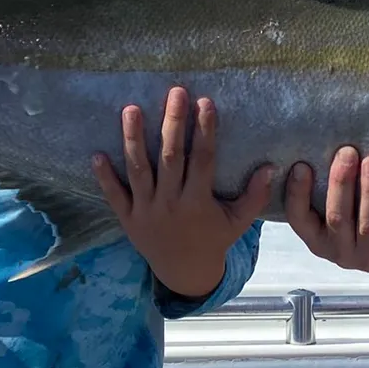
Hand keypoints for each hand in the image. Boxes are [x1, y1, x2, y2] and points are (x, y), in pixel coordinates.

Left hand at [92, 86, 273, 299]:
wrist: (184, 274)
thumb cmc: (213, 240)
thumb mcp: (238, 222)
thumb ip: (255, 196)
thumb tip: (271, 167)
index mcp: (198, 203)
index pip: (203, 161)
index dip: (205, 131)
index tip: (205, 102)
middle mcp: (171, 204)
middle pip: (170, 158)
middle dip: (173, 124)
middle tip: (174, 92)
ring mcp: (146, 211)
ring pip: (138, 170)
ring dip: (133, 139)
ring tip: (130, 109)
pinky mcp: (127, 219)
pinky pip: (114, 196)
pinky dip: (105, 177)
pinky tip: (97, 153)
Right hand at [286, 146, 368, 275]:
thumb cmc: (368, 209)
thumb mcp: (346, 201)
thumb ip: (334, 183)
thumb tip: (324, 143)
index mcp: (319, 237)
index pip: (300, 218)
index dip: (297, 194)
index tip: (302, 165)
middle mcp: (341, 252)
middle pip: (337, 218)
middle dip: (341, 183)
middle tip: (348, 152)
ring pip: (368, 227)